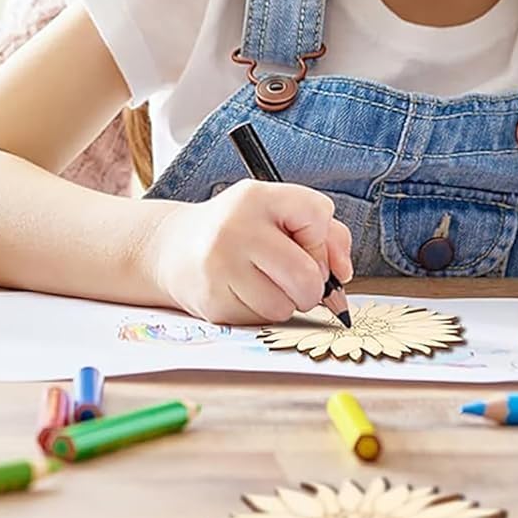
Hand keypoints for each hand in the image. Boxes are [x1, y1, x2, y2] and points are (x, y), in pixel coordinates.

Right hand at [145, 180, 353, 324]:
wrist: (175, 249)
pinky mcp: (212, 301)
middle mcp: (236, 228)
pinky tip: (245, 293)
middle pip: (307, 275)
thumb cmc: (241, 230)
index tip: (308, 246)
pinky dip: (262, 313)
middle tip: (298, 280)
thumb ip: (326, 233)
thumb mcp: (279, 213)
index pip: (317, 215)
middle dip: (313, 286)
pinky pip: (261, 321)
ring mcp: (220, 266)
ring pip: (285, 305)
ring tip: (266, 283)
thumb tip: (343, 274)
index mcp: (258, 196)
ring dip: (286, 302)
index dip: (323, 240)